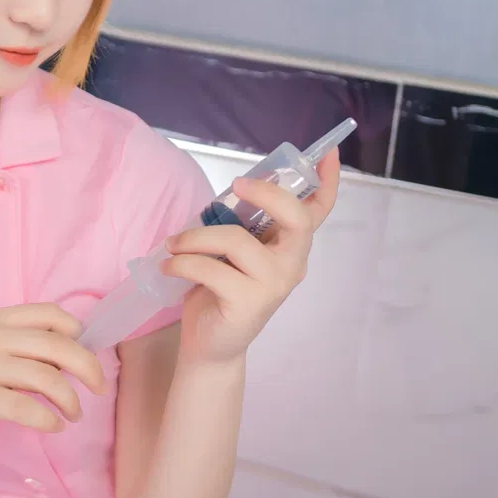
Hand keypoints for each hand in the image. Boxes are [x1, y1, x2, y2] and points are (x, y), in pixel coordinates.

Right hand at [0, 303, 107, 437]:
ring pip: (47, 377)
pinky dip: (48, 420)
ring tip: (72, 415)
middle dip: (88, 368)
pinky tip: (53, 427)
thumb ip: (12, 343)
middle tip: (99, 389)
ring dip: (70, 400)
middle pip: (58, 345)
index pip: (50, 313)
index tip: (88, 352)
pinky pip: (26, 407)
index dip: (77, 331)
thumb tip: (62, 356)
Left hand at [161, 146, 341, 365]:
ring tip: (174, 244)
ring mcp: (273, 285)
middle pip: (296, 218)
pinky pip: (209, 269)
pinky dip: (182, 263)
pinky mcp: (249, 303)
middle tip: (236, 185)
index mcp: (290, 247)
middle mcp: (292, 264)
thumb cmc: (222, 291)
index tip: (328, 152)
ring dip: (195, 237)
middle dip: (266, 193)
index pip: (318, 212)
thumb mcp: (235, 252)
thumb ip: (244, 225)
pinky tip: (169, 266)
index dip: (327, 181)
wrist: (211, 344)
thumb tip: (234, 191)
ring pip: (235, 240)